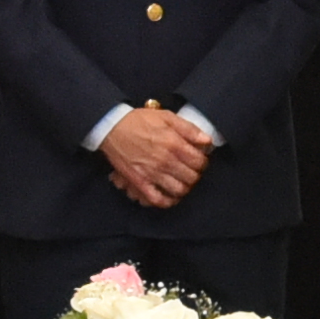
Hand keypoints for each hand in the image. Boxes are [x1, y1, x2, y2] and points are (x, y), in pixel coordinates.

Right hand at [99, 108, 213, 209]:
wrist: (112, 128)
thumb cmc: (139, 120)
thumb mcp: (167, 117)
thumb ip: (189, 129)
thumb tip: (207, 141)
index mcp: (174, 144)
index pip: (199, 162)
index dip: (203, 162)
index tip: (199, 160)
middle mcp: (165, 161)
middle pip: (192, 178)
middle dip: (195, 175)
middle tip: (191, 171)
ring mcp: (152, 174)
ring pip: (179, 190)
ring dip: (184, 188)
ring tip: (182, 182)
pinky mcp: (140, 182)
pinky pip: (157, 199)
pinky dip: (167, 201)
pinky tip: (171, 196)